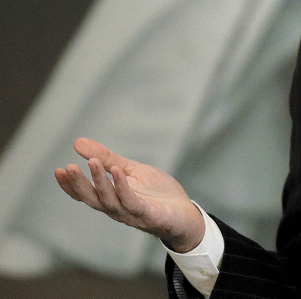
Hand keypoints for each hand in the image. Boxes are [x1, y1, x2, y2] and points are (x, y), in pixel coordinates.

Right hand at [54, 137, 205, 252]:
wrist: (186, 213)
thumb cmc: (157, 193)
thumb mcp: (131, 170)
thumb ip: (108, 158)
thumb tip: (77, 142)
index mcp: (110, 199)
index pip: (85, 195)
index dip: (70, 186)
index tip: (58, 171)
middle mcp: (117, 209)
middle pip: (92, 199)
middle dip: (79, 184)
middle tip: (68, 168)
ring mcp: (132, 214)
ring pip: (109, 200)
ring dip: (99, 182)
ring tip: (92, 162)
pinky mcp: (149, 215)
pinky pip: (132, 202)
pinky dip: (123, 187)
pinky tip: (118, 172)